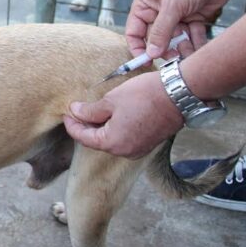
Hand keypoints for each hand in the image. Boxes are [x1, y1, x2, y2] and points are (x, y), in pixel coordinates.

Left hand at [63, 72, 183, 157]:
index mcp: (112, 143)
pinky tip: (112, 115)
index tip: (67, 113)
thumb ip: (90, 111)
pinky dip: (115, 129)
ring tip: (94, 111)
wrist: (179, 94)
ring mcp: (139, 149)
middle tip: (78, 110)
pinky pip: (125, 139)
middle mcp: (125, 152)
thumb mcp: (111, 101)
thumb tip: (75, 111)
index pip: (83, 138)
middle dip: (86, 126)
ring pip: (112, 140)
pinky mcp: (148, 143)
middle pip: (97, 141)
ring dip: (101, 128)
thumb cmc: (144, 96)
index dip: (72, 125)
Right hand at [125, 0, 238, 59]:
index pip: (134, 32)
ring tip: (191, 54)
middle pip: (156, 40)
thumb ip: (161, 31)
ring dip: (183, 49)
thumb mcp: (172, 6)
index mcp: (144, 6)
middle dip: (165, 51)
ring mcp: (176, 17)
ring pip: (175, 41)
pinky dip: (196, 44)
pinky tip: (202, 49)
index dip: (139, 49)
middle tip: (175, 60)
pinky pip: (192, 37)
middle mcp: (158, 13)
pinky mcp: (193, 19)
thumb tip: (151, 54)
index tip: (147, 62)